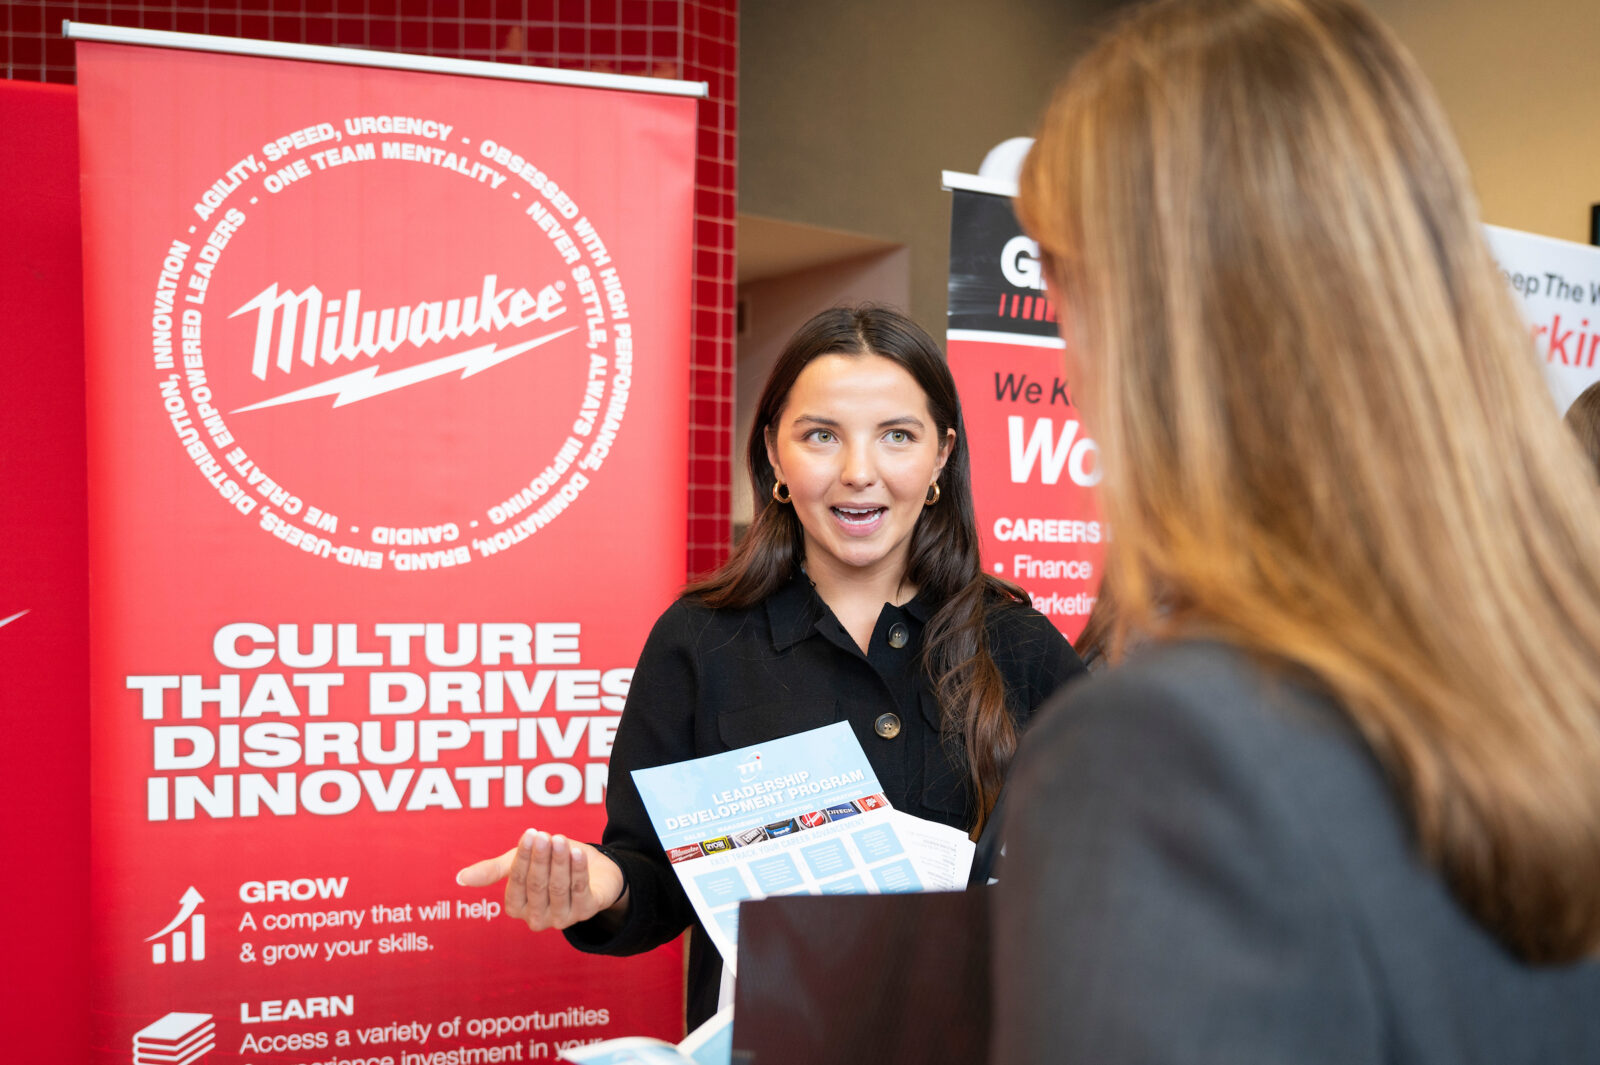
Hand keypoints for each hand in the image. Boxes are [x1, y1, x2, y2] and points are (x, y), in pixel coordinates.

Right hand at [455, 830, 627, 931]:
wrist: (594, 868)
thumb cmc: (551, 863)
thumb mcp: (520, 863)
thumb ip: (492, 870)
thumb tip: (459, 878)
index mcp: (517, 907)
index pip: (516, 883)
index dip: (523, 859)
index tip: (530, 834)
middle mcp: (537, 918)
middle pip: (537, 886)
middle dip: (540, 859)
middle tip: (544, 835)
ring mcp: (562, 919)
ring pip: (558, 888)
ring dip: (560, 862)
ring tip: (560, 840)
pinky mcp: (586, 913)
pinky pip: (580, 891)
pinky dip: (578, 871)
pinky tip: (578, 854)